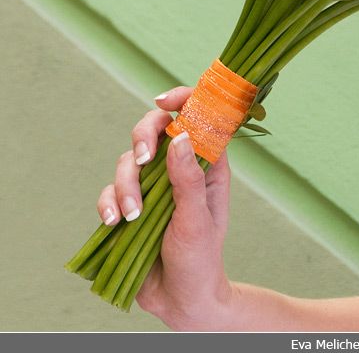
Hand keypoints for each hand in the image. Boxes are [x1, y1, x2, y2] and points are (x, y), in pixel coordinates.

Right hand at [96, 87, 233, 329]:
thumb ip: (189, 179)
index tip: (164, 100)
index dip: (182, 100)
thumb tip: (182, 136)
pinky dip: (109, 203)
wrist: (180, 299)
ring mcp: (152, 185)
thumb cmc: (201, 257)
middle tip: (142, 158)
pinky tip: (116, 222)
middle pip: (154, 130)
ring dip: (125, 185)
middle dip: (142, 138)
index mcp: (207, 164)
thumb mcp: (198, 218)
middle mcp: (178, 167)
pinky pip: (110, 191)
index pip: (197, 119)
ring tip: (133, 217)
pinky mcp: (130, 204)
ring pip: (127, 161)